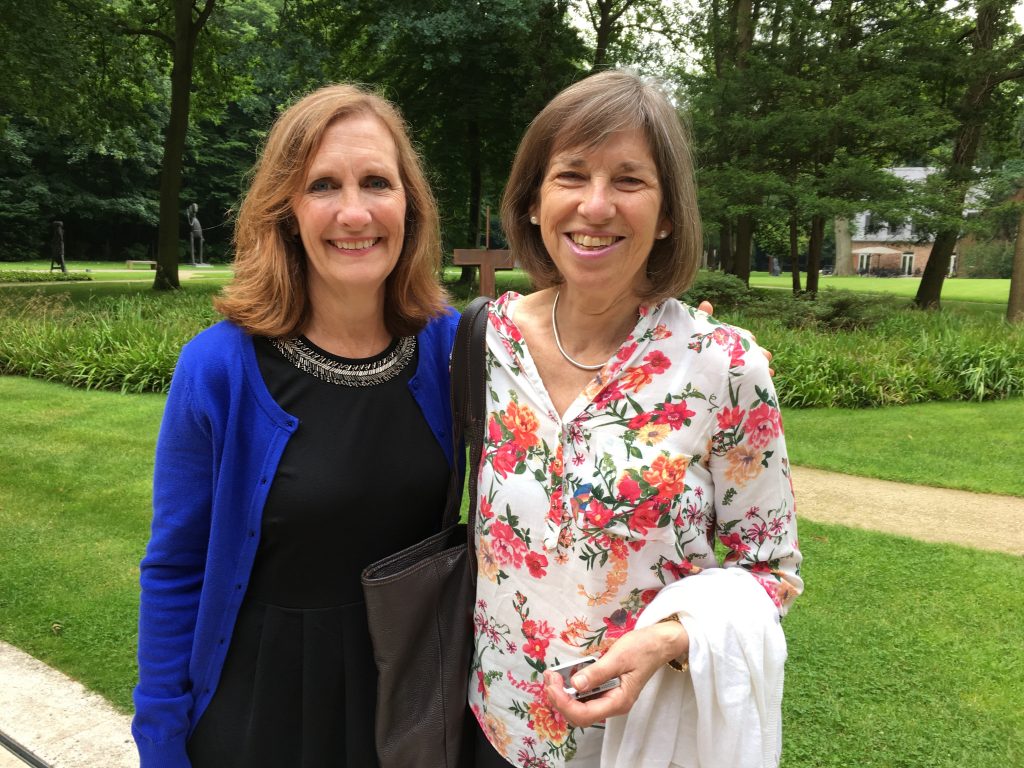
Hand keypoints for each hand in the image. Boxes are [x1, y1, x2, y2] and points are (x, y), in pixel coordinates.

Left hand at [541, 621, 687, 727]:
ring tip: (552, 676)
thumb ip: (597, 672)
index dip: (564, 703)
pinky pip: (584, 696)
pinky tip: (563, 676)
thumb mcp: (619, 657)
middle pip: (579, 715)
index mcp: (618, 701)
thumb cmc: (643, 649)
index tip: (553, 684)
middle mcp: (612, 704)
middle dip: (559, 700)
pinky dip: (570, 689)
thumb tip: (575, 685)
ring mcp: (609, 698)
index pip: (584, 715)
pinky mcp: (606, 690)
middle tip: (549, 678)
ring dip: (562, 695)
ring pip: (579, 707)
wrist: (658, 643)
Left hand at [697, 300, 773, 376]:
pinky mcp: (737, 376)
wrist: (690, 366)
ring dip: (762, 366)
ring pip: (755, 363)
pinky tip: (768, 377)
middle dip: (759, 353)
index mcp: (730, 338)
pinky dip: (761, 376)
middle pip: (752, 350)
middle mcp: (736, 351)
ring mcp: (737, 364)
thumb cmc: (696, 345)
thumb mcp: (699, 332)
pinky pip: (751, 376)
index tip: (752, 340)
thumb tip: (706, 303)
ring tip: (769, 370)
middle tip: (765, 356)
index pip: (743, 335)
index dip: (748, 338)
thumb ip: (704, 318)